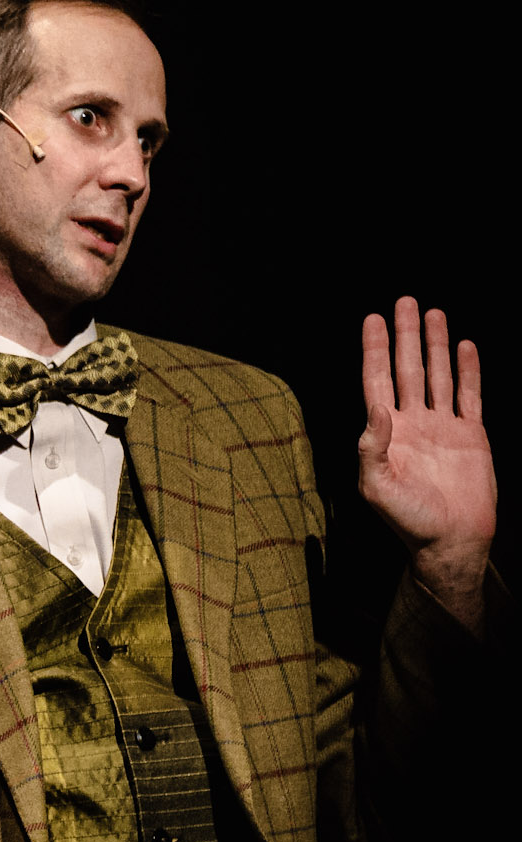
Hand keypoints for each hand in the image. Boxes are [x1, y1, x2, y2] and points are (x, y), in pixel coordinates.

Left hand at [358, 296, 495, 631]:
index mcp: (386, 433)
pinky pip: (470, 395)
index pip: (377, 380)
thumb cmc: (408, 519)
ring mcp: (442, 427)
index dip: (375, 349)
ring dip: (435, 344)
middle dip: (405, 335)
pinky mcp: (471, 435)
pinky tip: (464, 346)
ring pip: (437, 375)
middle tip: (405, 301)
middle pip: (407, 368)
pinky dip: (467, 370)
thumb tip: (375, 407)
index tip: (372, 319)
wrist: (450, 540)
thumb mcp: (377, 486)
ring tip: (433, 312)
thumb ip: (371, 447)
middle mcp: (412, 423)